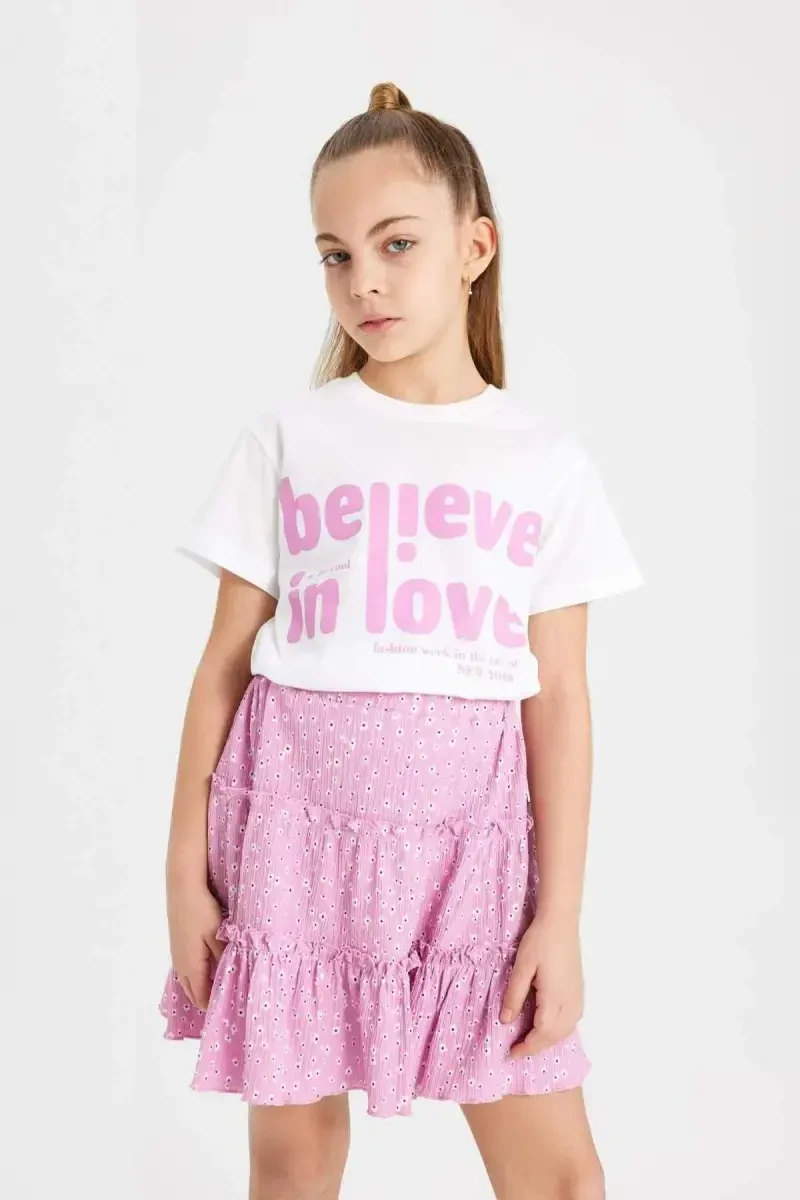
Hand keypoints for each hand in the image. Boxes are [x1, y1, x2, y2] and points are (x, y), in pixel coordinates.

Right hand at [166, 878, 226, 1010]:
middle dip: (208, 1000)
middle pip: (193, 994)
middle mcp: (181, 966)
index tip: (230, 1009)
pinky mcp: (177, 945)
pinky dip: (197, 977)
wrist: (182, 889)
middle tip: (227, 1001)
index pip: (202, 998)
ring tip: (221, 987)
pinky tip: (210, 968)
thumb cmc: (202, 911)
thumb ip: (225, 957)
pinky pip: (186, 970)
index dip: (214, 1007)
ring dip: (202, 988)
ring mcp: (177, 956)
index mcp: (192, 967)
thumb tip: (234, 978)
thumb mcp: (218, 935)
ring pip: (188, 982)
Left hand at [499, 914, 583, 1058]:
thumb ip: (514, 995)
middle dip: (537, 1046)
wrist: (561, 922)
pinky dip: (559, 1030)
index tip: (512, 1053)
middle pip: (556, 1036)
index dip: (527, 1047)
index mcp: (555, 998)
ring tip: (530, 1040)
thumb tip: (506, 1021)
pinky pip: (572, 1021)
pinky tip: (547, 1025)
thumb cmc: (539, 941)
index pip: (542, 1033)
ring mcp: (577, 997)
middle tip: (517, 1049)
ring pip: (566, 1030)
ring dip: (549, 1040)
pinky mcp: (579, 991)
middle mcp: (570, 1002)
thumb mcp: (521, 967)